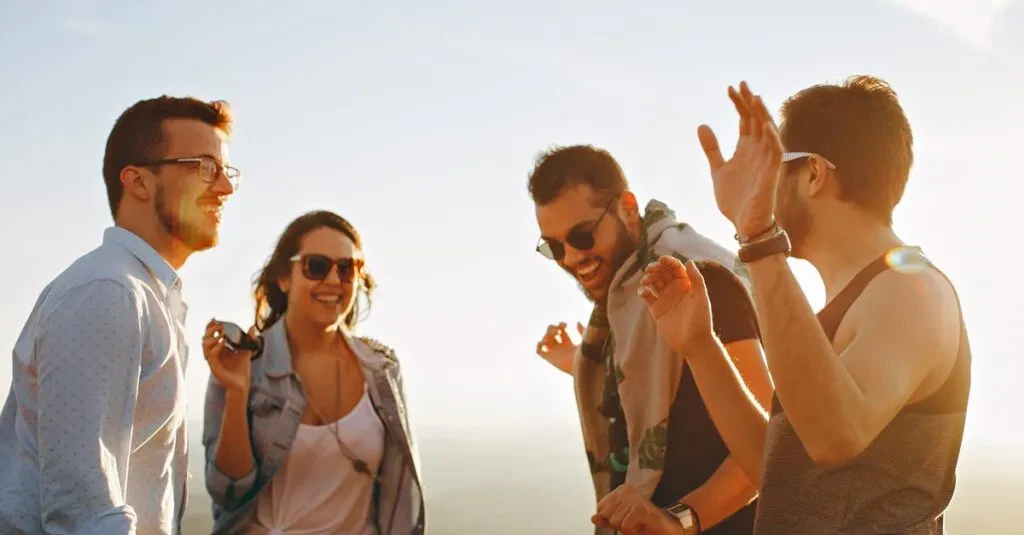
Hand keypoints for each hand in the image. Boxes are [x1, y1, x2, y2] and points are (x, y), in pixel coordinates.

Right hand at [203, 319, 253, 392]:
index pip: (210, 336)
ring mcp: (213, 361)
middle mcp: (213, 354)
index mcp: (218, 350)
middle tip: (220, 324)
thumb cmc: (241, 370)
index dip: (211, 327)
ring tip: (222, 332)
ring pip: (204, 346)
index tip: (215, 319)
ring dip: (212, 337)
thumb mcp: (246, 350)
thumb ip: (248, 339)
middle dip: (211, 330)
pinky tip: (223, 343)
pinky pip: (210, 355)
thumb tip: (252, 327)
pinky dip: (216, 348)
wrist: (242, 384)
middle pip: (205, 339)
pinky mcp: (214, 367)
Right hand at [535, 321, 583, 372]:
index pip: (561, 331)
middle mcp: (561, 348)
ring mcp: (555, 353)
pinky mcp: (550, 358)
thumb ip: (582, 330)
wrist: (584, 367)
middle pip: (551, 333)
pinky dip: (539, 345)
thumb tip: (576, 322)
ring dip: (546, 335)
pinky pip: (539, 351)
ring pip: (544, 341)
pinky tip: (545, 342)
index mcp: (570, 342)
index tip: (565, 326)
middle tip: (557, 330)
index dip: (561, 325)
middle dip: (552, 328)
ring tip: (552, 336)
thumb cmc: (588, 354)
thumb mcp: (586, 339)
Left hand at [592, 484, 685, 534]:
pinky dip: (633, 530)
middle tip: (632, 521)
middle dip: (618, 523)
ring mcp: (635, 498)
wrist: (667, 528)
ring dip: (626, 527)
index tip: (625, 517)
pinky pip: (625, 526)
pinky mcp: (642, 509)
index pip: (601, 508)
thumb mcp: (620, 522)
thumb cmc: (643, 524)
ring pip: (615, 521)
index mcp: (620, 490)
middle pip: (606, 515)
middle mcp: (627, 490)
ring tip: (638, 523)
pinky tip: (642, 525)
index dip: (610, 518)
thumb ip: (606, 519)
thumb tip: (593, 518)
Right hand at [638, 257, 714, 355]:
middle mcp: (675, 289)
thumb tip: (689, 261)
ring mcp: (665, 299)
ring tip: (645, 281)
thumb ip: (696, 279)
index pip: (676, 268)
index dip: (669, 261)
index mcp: (687, 284)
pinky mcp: (656, 309)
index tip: (661, 260)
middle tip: (649, 268)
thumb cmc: (700, 320)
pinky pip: (647, 296)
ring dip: (648, 278)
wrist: (693, 342)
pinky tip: (643, 292)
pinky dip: (643, 291)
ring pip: (654, 282)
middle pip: (663, 272)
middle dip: (655, 268)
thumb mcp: (701, 298)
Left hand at [698, 81, 783, 236]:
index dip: (738, 104)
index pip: (745, 119)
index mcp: (746, 148)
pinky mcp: (772, 174)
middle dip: (749, 103)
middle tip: (740, 84)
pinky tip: (766, 125)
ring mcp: (766, 161)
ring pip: (768, 132)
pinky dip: (772, 138)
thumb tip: (702, 125)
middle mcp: (758, 151)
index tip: (729, 88)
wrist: (744, 225)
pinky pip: (776, 153)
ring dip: (762, 115)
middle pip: (756, 120)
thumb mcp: (718, 170)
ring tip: (754, 97)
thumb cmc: (735, 199)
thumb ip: (712, 149)